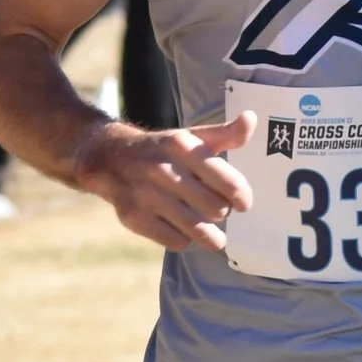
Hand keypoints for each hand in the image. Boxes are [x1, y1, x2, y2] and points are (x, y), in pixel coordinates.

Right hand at [75, 110, 256, 251]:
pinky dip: (184, 240)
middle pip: (216, 209)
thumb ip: (226, 134)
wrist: (110, 158)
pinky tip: (181, 228)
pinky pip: (176, 242)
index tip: (242, 203)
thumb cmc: (163, 150)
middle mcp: (164, 170)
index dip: (242, 197)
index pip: (228, 182)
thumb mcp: (192, 137)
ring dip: (211, 236)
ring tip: (212, 234)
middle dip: (221, 213)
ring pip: (198, 230)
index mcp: (183, 147)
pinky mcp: (135, 218)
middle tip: (217, 210)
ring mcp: (147, 196)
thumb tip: (251, 119)